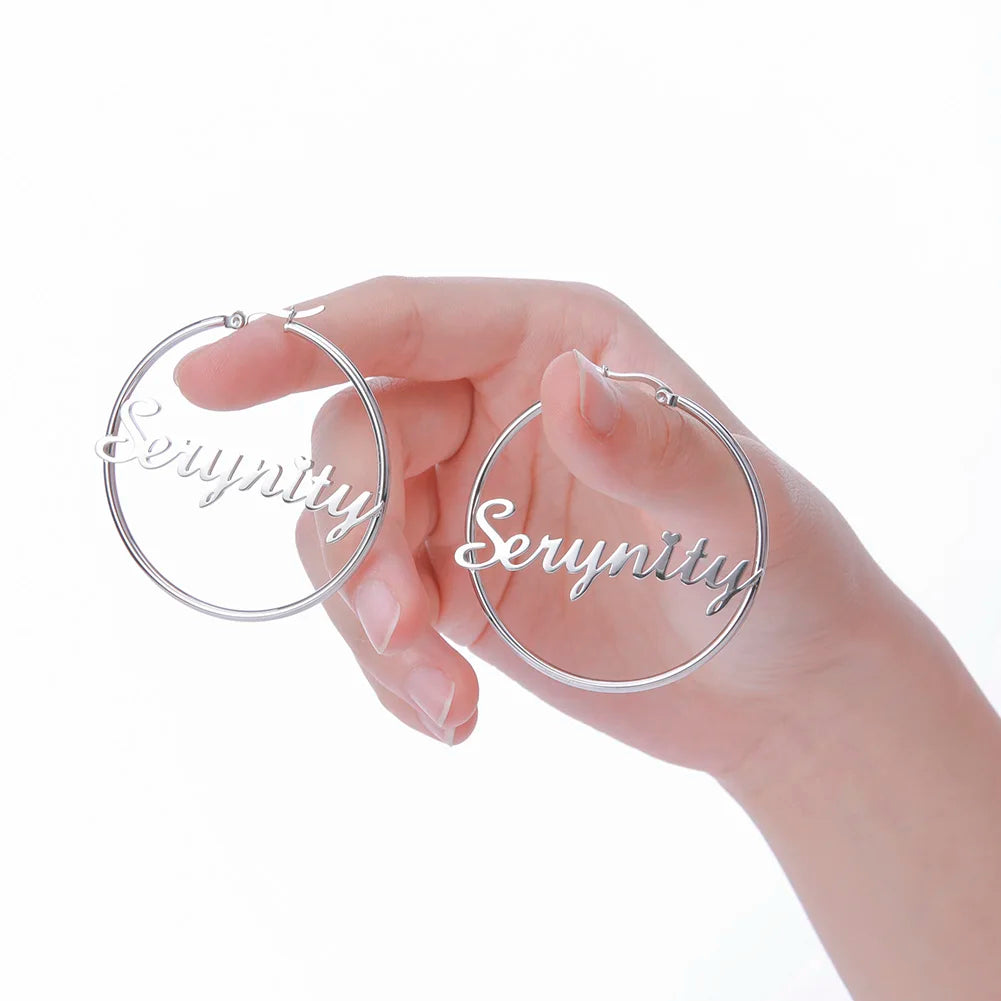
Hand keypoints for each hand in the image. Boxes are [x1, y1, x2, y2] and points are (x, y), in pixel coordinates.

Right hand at [174, 277, 919, 772]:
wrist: (772, 687)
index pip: (400, 323)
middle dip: (357, 531)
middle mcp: (491, 408)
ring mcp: (464, 499)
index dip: (297, 343)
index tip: (205, 384)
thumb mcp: (736, 507)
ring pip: (347, 532)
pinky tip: (448, 716)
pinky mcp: (453, 583)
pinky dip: (388, 668)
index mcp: (551, 345)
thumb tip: (569, 386)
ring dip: (367, 615)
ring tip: (438, 696)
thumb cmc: (775, 571)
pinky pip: (372, 609)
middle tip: (398, 627)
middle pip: (356, 437)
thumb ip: (655, 446)